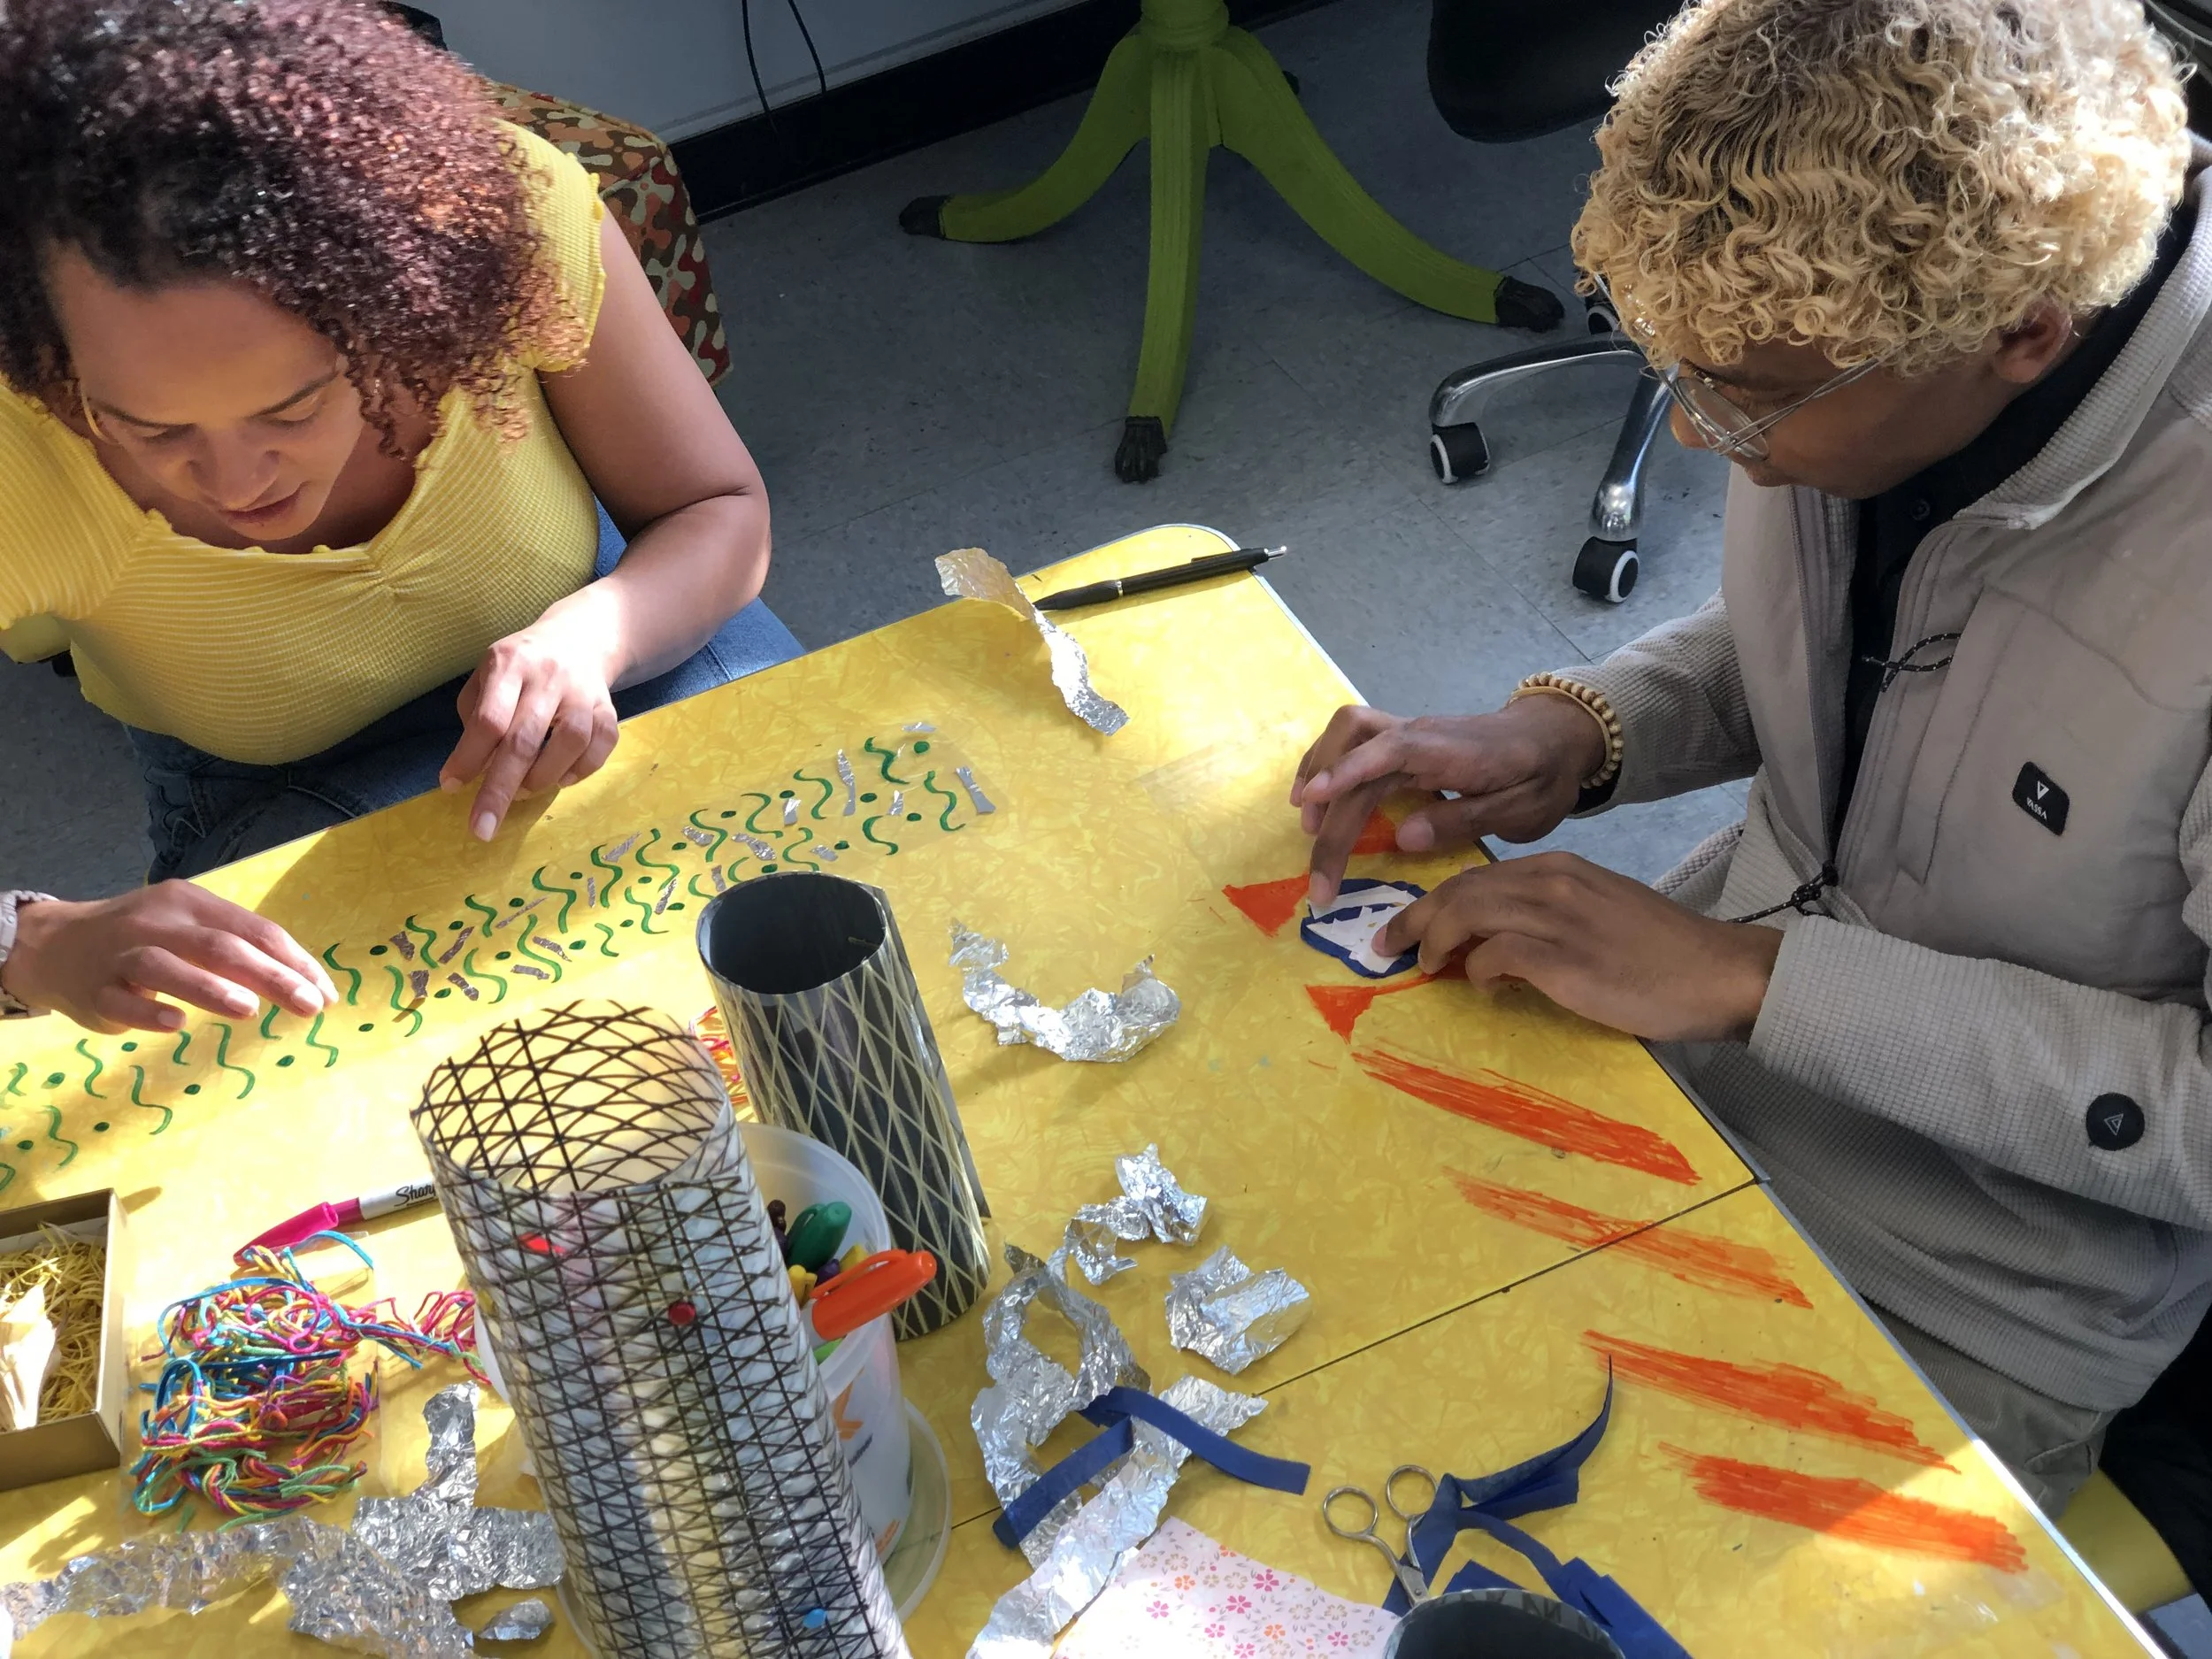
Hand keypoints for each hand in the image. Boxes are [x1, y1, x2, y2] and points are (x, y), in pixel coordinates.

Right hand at [3, 885, 336, 1033]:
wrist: (57, 944)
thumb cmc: (146, 938)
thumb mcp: (190, 926)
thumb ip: (239, 947)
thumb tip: (306, 982)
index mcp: (191, 903)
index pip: (253, 929)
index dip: (294, 961)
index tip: (325, 993)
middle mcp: (157, 923)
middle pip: (218, 946)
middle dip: (270, 975)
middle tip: (308, 1005)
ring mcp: (121, 955)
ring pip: (165, 966)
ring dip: (209, 988)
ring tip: (249, 1009)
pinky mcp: (95, 990)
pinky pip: (121, 1000)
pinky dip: (148, 1011)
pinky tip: (176, 1023)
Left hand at [440, 592, 622, 840]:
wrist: (580, 638)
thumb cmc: (521, 666)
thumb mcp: (486, 675)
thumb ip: (476, 717)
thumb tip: (474, 771)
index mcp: (509, 664)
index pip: (488, 719)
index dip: (468, 757)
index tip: (451, 787)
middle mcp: (548, 676)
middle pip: (524, 740)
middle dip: (499, 790)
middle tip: (482, 828)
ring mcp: (583, 693)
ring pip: (569, 742)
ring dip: (542, 778)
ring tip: (523, 791)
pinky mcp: (609, 708)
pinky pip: (602, 745)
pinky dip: (582, 770)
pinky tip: (561, 778)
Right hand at [1291, 699, 1606, 908]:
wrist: (1554, 736)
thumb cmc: (1541, 776)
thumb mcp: (1520, 810)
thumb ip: (1464, 820)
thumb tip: (1402, 838)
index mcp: (1449, 751)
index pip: (1386, 751)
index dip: (1345, 772)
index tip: (1312, 803)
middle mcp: (1418, 734)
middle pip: (1356, 761)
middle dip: (1330, 819)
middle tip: (1321, 884)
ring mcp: (1407, 733)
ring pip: (1347, 735)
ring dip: (1319, 776)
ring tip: (1307, 829)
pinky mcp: (1401, 740)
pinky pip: (1353, 740)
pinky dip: (1327, 764)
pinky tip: (1314, 797)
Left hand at [1376, 852, 1782, 1041]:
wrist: (1718, 972)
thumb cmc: (1661, 952)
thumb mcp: (1599, 913)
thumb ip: (1548, 916)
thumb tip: (1495, 944)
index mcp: (1559, 868)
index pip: (1475, 875)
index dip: (1433, 901)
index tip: (1408, 927)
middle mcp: (1552, 883)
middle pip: (1459, 891)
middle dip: (1415, 918)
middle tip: (1389, 947)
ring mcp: (1556, 919)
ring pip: (1466, 914)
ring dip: (1436, 943)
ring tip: (1428, 968)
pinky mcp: (1563, 959)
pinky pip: (1493, 955)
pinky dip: (1476, 970)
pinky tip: (1483, 986)